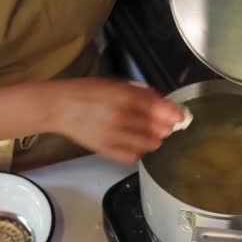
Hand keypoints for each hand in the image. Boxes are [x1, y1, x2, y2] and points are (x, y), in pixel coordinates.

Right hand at [54, 78, 183, 162]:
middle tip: (166, 126)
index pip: (158, 108)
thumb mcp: (116, 84)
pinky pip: (132, 156)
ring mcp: (113, 136)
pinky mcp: (106, 149)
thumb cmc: (88, 92)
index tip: (181, 116)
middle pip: (157, 128)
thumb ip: (141, 94)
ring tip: (151, 135)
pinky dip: (139, 152)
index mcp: (123, 96)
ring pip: (148, 144)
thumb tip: (163, 104)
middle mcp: (120, 116)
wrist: (60, 107)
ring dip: (154, 140)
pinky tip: (137, 145)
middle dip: (165, 128)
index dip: (174, 114)